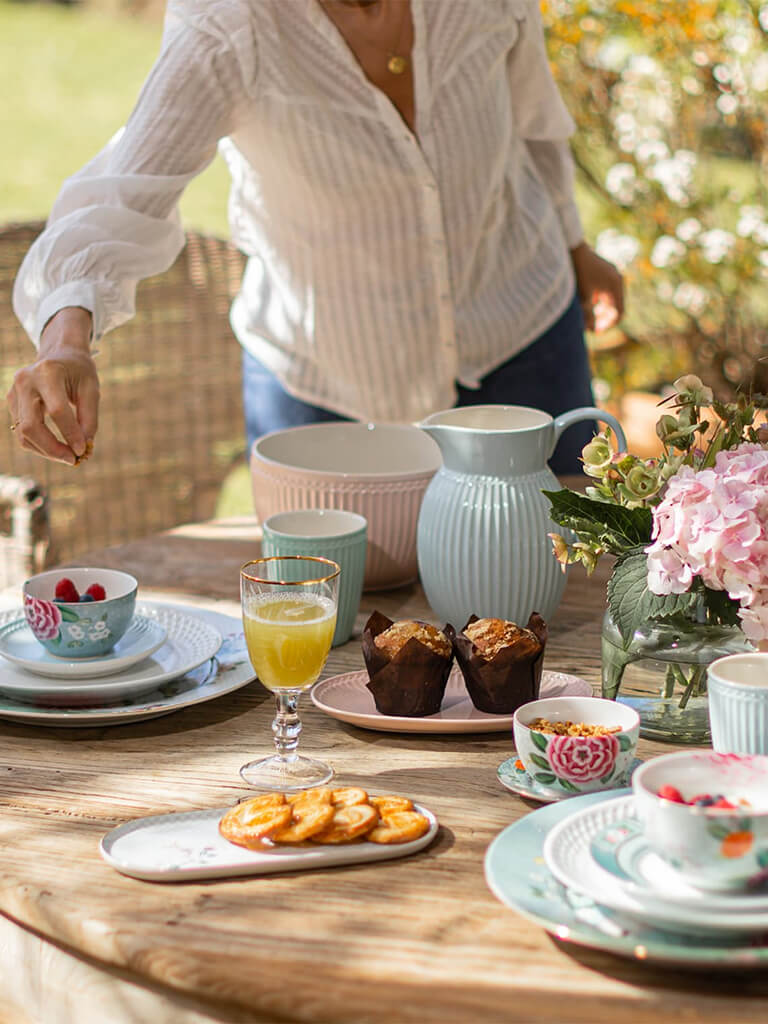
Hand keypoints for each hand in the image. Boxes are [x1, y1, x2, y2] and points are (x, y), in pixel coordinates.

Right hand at [6, 307, 99, 464]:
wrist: (59, 354)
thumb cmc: (79, 372)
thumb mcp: (91, 389)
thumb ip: (89, 418)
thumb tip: (83, 447)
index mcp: (48, 372)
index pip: (57, 410)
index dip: (70, 434)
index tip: (83, 450)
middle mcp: (25, 381)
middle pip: (31, 425)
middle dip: (53, 448)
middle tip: (74, 460)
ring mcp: (14, 392)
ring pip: (24, 433)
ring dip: (47, 451)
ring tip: (69, 456)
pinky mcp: (11, 402)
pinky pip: (22, 432)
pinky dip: (40, 445)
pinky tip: (57, 448)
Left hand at [570, 242, 623, 332]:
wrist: (571, 247)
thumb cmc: (577, 271)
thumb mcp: (582, 296)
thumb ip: (587, 314)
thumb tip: (590, 329)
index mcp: (615, 285)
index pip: (619, 312)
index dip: (608, 325)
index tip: (595, 332)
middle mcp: (616, 279)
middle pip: (614, 306)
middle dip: (603, 319)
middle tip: (590, 328)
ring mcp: (610, 274)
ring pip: (608, 299)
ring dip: (599, 311)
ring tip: (586, 319)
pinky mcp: (602, 271)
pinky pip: (603, 290)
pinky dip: (596, 300)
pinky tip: (584, 305)